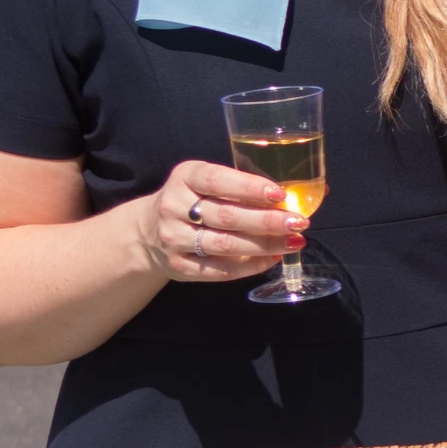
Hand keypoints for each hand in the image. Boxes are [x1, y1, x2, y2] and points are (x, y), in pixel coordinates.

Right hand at [137, 159, 302, 284]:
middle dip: (267, 220)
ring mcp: (174, 238)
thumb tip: (295, 193)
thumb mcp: (204, 182)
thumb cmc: (190, 201)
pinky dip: (250, 266)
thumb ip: (239, 184)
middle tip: (299, 222)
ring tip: (294, 242)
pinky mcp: (179, 267)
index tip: (280, 194)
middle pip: (227, 216)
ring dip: (265, 245)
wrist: (147, 232)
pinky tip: (271, 259)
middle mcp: (174, 206)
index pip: (218, 180)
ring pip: (226, 245)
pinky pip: (220, 270)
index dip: (250, 187)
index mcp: (184, 177)